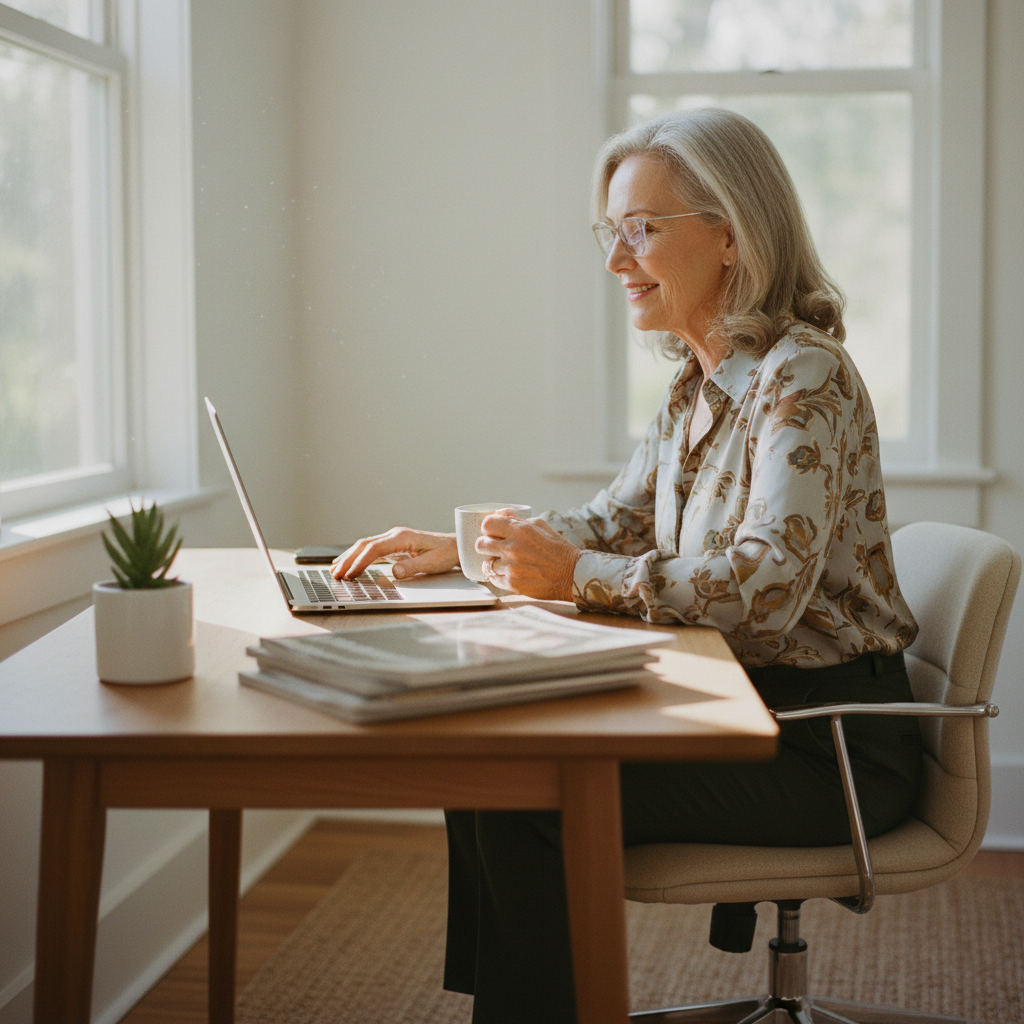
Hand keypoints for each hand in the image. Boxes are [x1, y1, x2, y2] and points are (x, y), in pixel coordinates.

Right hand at [331, 528, 458, 579]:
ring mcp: (393, 539)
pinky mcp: (394, 545)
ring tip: (335, 570)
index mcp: (401, 537)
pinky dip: (357, 556)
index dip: (360, 562)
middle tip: (335, 574)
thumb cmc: (446, 553)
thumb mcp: (432, 563)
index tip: (350, 574)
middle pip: (364, 545)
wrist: (455, 546)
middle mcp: (394, 535)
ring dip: (349, 557)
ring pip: (365, 546)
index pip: (374, 548)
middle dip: (348, 559)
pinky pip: (371, 550)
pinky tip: (348, 563)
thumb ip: (413, 567)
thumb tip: (394, 572)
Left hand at [475, 515, 579, 600]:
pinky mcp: (513, 584)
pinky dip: (499, 577)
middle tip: (493, 548)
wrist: (573, 575)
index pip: (487, 524)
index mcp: (520, 530)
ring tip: (504, 563)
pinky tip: (510, 574)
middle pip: (480, 544)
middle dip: (485, 545)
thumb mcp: (541, 525)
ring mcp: (512, 567)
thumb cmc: (557, 548)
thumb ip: (517, 519)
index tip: (492, 532)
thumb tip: (499, 513)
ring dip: (493, 563)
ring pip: (486, 564)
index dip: (488, 528)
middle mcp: (513, 548)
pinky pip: (494, 579)